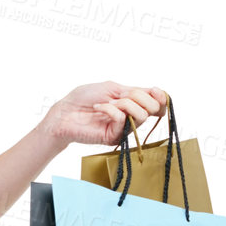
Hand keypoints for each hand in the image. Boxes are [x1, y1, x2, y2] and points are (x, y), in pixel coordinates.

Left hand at [43, 82, 168, 148]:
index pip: (156, 103)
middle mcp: (131, 117)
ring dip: (125, 103)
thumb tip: (157, 94)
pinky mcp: (114, 137)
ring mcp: (123, 129)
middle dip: (138, 97)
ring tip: (107, 102)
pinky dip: (110, 109)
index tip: (155, 91)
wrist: (65, 112)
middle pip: (152, 108)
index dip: (161, 97)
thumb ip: (135, 92)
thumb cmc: (84, 98)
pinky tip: (98, 107)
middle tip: (120, 96)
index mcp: (132, 104)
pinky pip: (122, 119)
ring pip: (141, 115)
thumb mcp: (113, 88)